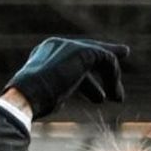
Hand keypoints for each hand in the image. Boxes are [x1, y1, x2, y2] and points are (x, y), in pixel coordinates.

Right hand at [5, 37, 129, 118]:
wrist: (26, 97)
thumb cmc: (33, 104)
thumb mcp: (49, 98)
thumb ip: (61, 93)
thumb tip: (69, 101)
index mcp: (44, 55)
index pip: (73, 57)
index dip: (91, 70)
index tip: (104, 87)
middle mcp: (56, 46)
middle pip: (89, 50)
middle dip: (107, 59)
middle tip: (124, 58)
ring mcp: (69, 46)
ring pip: (100, 56)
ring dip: (112, 78)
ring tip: (118, 99)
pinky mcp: (82, 51)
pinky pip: (107, 59)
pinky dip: (113, 77)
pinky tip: (113, 94)